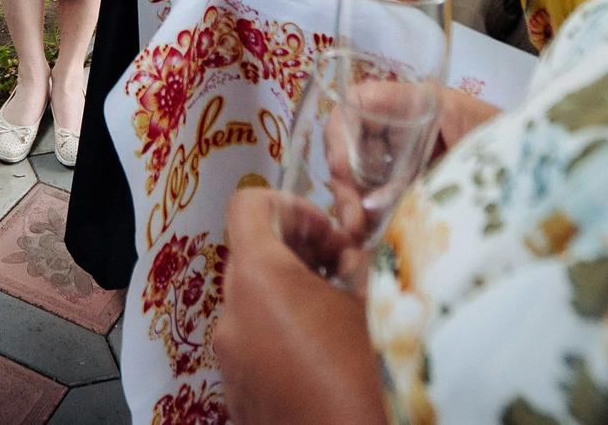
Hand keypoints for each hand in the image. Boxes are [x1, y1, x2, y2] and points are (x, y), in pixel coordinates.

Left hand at [217, 187, 389, 424]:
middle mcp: (231, 318)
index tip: (331, 234)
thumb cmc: (373, 378)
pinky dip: (282, 339)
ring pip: (252, 307)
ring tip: (341, 317)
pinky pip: (254, 351)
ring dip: (292, 298)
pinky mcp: (238, 401)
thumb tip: (350, 255)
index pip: (248, 207)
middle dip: (298, 254)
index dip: (292, 206)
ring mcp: (230, 364)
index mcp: (258, 280)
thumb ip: (359, 264)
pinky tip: (327, 359)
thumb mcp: (378, 305)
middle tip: (345, 270)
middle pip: (250, 258)